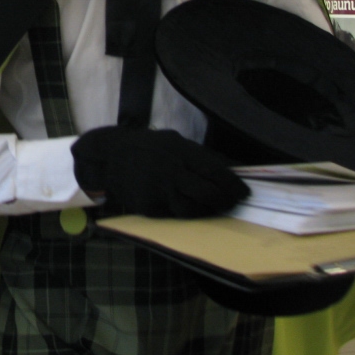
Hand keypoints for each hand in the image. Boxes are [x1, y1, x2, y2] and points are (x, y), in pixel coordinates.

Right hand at [71, 128, 248, 217]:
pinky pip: (174, 214)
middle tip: (233, 202)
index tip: (244, 192)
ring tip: (216, 207)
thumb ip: (199, 155)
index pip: (214, 170)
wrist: (110, 156)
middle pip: (206, 192)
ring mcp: (157, 190)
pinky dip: (186, 212)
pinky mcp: (148, 206)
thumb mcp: (173, 140)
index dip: (232, 184)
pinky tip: (192, 208)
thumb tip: (231, 169)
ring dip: (208, 210)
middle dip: (224, 200)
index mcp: (178, 150)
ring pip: (192, 208)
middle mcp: (168, 170)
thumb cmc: (147, 147)